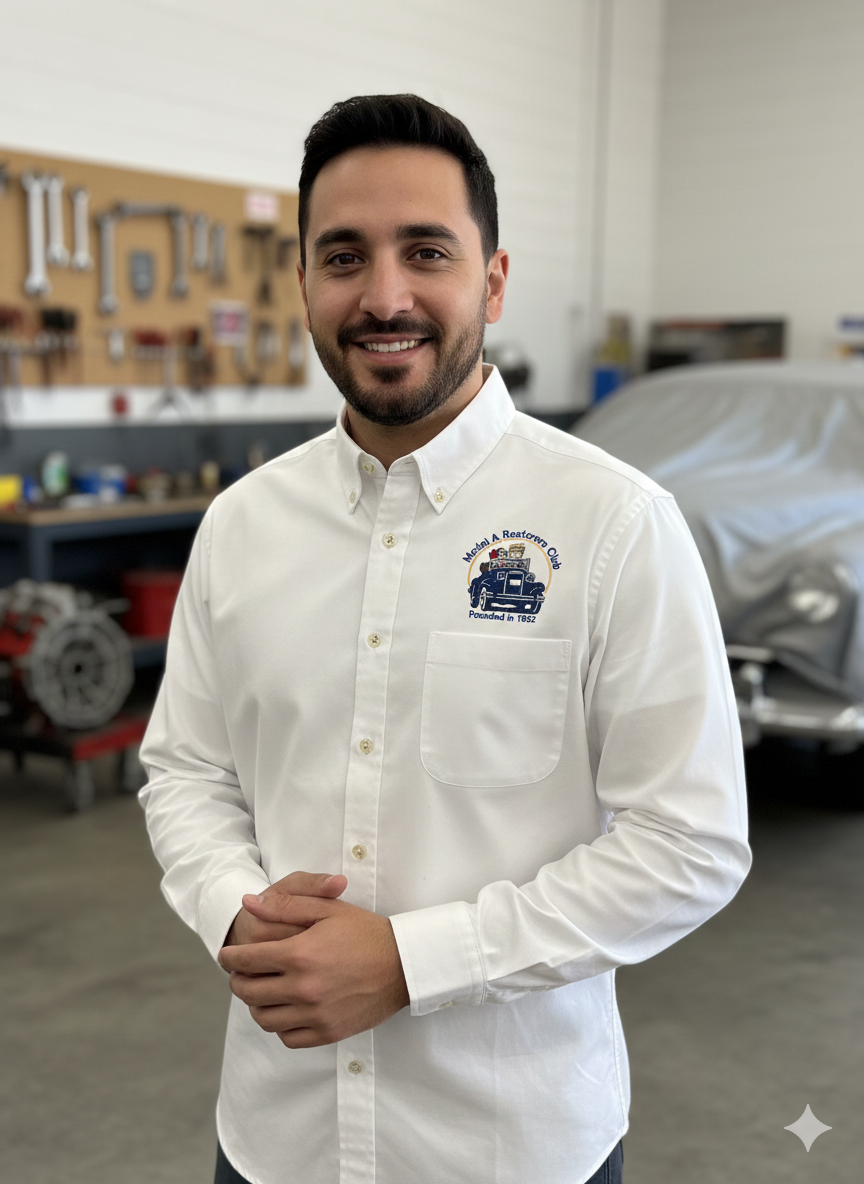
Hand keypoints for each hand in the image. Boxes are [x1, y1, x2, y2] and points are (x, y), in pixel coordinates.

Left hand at [218, 885, 409, 1047]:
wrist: (403, 964)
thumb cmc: (365, 932)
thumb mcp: (327, 909)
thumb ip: (285, 905)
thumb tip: (248, 903)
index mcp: (299, 954)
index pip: (247, 960)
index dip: (230, 957)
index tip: (227, 956)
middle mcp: (303, 988)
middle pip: (249, 992)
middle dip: (237, 981)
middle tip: (240, 974)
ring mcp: (316, 1014)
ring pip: (265, 1019)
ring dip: (255, 1006)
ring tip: (261, 993)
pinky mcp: (328, 1033)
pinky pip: (288, 1037)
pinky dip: (279, 1026)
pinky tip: (285, 1011)